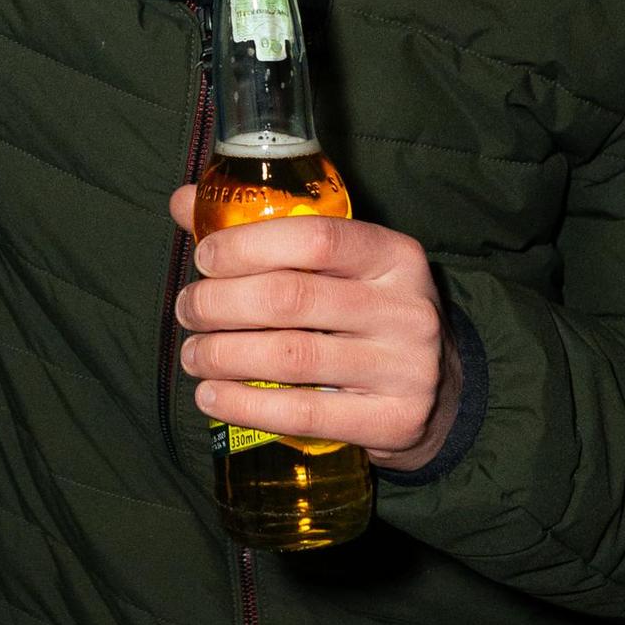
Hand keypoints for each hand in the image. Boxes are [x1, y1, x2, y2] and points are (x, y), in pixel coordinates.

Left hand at [170, 191, 462, 470]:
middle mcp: (406, 308)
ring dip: (223, 355)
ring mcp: (405, 368)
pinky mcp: (393, 421)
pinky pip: (303, 413)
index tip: (204, 258)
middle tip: (188, 311)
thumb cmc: (367, 316)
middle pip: (292, 298)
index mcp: (394, 255)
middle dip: (220, 303)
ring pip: (291, 357)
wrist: (439, 392)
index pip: (316, 236)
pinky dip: (244, 404)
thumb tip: (184, 202)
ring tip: (193, 355)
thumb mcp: (338, 268)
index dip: (248, 244)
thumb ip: (264, 233)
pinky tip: (210, 397)